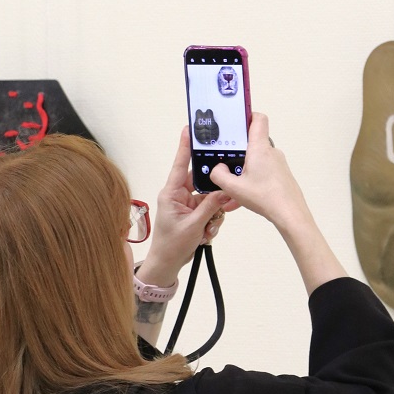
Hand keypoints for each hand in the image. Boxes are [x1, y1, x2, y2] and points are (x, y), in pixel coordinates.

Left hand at [137, 127, 236, 286]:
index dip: (186, 146)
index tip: (190, 129)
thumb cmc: (171, 245)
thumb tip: (225, 191)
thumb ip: (210, 207)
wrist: (167, 264)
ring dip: (214, 214)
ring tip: (207, 229)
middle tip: (222, 202)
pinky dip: (213, 222)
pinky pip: (211, 210)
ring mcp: (188, 205)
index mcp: (172, 193)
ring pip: (211, 199)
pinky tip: (206, 234)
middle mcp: (180, 195)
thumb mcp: (193, 225)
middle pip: (203, 183)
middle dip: (214, 194)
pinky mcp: (195, 214)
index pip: (180, 164)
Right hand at [210, 114, 310, 233]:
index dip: (248, 115)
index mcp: (260, 148)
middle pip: (253, 142)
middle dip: (238, 151)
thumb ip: (219, 176)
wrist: (290, 214)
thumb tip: (217, 169)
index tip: (236, 119)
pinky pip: (263, 173)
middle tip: (226, 160)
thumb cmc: (266, 198)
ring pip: (256, 161)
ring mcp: (278, 164)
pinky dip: (252, 182)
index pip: (258, 119)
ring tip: (232, 188)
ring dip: (244, 171)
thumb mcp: (234, 188)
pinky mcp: (281, 175)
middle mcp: (271, 152)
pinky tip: (241, 200)